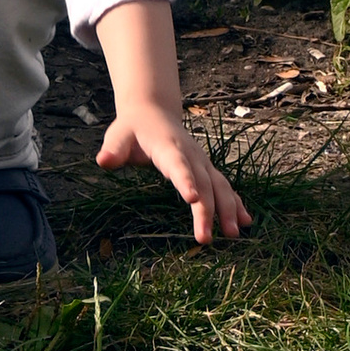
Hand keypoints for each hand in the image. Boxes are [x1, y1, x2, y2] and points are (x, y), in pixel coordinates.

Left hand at [97, 98, 251, 245]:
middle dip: (207, 210)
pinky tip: (246, 221)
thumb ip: (113, 149)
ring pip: (219, 185)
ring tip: (233, 233)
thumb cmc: (132, 128)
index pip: (177, 165)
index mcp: (168, 146)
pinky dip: (235, 202)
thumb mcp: (118, 135)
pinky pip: (224, 186)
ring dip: (228, 208)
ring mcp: (201, 161)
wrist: (152, 112)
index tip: (192, 199)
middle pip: (202, 183)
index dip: (185, 180)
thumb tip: (103, 160)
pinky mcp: (206, 169)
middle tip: (206, 238)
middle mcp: (190, 154)